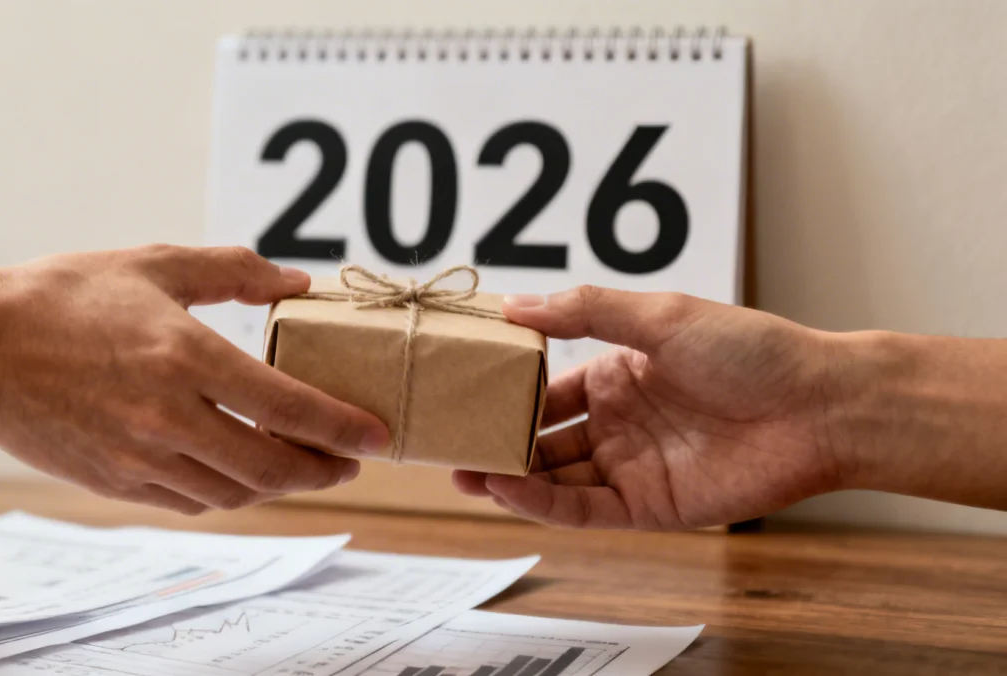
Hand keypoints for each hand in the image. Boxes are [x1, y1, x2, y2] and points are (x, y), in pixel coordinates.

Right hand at [0, 245, 389, 513]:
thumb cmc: (63, 297)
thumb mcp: (153, 264)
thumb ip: (233, 271)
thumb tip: (297, 282)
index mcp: (184, 355)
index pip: (287, 407)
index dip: (342, 427)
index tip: (377, 436)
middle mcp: (167, 416)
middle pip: (271, 467)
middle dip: (324, 469)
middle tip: (349, 461)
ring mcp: (139, 457)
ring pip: (235, 492)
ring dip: (280, 485)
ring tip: (304, 466)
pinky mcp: (116, 481)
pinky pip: (192, 501)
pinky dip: (230, 492)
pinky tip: (241, 472)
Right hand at [453, 286, 848, 529]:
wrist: (820, 407)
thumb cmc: (750, 351)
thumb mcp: (658, 315)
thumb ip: (584, 310)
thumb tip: (512, 303)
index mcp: (617, 373)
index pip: (544, 389)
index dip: (504, 394)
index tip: (460, 392)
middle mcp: (617, 421)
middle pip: (541, 438)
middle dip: (495, 443)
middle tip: (447, 444)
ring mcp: (630, 465)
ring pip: (554, 478)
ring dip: (508, 478)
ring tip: (462, 473)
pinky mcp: (647, 505)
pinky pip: (583, 509)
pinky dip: (543, 504)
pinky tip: (508, 490)